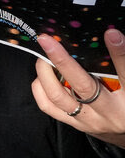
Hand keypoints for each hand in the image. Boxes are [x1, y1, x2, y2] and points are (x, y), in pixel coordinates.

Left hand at [31, 30, 124, 147]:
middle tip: (47, 40)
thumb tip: (113, 36)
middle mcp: (110, 113)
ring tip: (44, 56)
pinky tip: (44, 74)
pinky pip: (48, 105)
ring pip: (58, 96)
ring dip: (45, 73)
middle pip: (84, 86)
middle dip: (62, 61)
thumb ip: (121, 65)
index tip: (111, 34)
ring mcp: (89, 120)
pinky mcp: (75, 124)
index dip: (119, 54)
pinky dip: (40, 86)